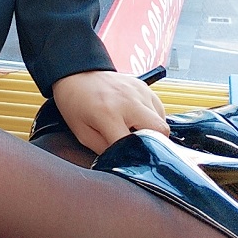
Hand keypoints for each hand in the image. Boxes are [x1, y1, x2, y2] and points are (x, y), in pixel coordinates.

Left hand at [51, 70, 168, 155]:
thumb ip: (105, 150)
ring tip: (133, 130)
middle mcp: (128, 101)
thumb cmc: (76, 103)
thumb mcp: (82, 133)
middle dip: (153, 145)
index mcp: (109, 114)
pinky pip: (159, 110)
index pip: (135, 145)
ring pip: (162, 121)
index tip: (132, 164)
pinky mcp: (144, 87)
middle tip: (138, 147)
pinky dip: (153, 119)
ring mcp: (138, 92)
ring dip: (153, 131)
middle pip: (160, 131)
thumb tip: (125, 162)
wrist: (76, 74)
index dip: (135, 159)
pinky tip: (137, 119)